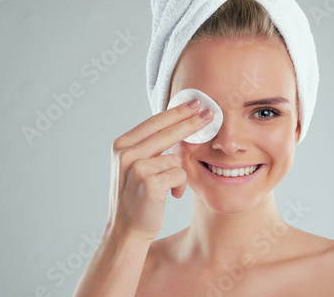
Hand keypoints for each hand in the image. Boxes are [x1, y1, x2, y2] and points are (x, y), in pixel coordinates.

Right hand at [105, 99, 212, 240]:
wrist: (126, 230)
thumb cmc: (137, 197)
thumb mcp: (137, 166)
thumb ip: (151, 147)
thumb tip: (180, 124)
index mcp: (122, 145)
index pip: (155, 122)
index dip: (177, 111)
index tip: (196, 102)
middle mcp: (126, 153)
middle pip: (167, 132)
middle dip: (192, 122)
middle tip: (211, 113)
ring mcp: (136, 167)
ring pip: (176, 158)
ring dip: (179, 175)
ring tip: (169, 189)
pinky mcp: (148, 182)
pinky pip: (179, 175)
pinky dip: (180, 186)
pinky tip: (170, 197)